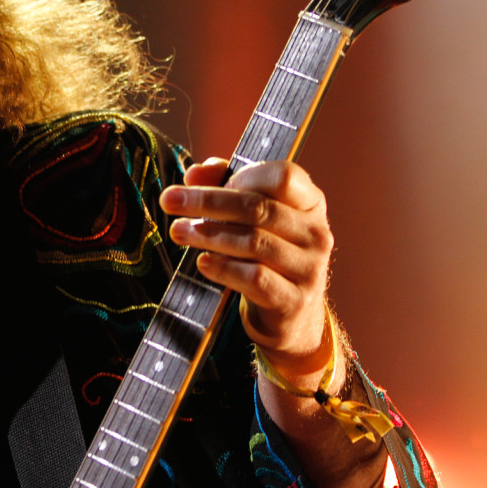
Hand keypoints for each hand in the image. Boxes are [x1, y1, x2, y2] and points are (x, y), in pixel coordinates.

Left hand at [159, 158, 333, 377]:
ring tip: (178, 232)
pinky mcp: (294, 300)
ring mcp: (309, 268)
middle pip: (258, 208)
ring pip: (254, 242)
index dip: (243, 175)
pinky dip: (224, 268)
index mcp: (310, 203)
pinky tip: (202, 262)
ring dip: (209, 235)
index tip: (205, 182)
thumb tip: (195, 173)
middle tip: (170, 201)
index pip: (284, 176)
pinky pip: (255, 279)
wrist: (291, 314)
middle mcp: (316, 233)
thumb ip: (226, 184)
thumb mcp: (253, 216)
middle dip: (207, 201)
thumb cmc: (266, 253)